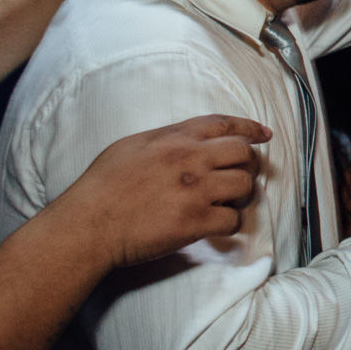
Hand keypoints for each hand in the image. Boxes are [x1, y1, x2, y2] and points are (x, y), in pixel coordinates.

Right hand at [55, 114, 269, 267]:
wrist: (87, 225)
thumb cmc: (101, 188)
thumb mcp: (131, 147)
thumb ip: (165, 139)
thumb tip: (188, 140)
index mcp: (174, 138)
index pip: (224, 124)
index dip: (249, 128)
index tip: (264, 134)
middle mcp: (190, 159)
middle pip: (244, 153)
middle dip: (249, 164)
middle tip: (241, 176)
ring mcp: (196, 190)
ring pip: (245, 185)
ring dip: (241, 195)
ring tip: (226, 202)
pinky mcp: (196, 221)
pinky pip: (233, 220)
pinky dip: (229, 224)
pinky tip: (215, 225)